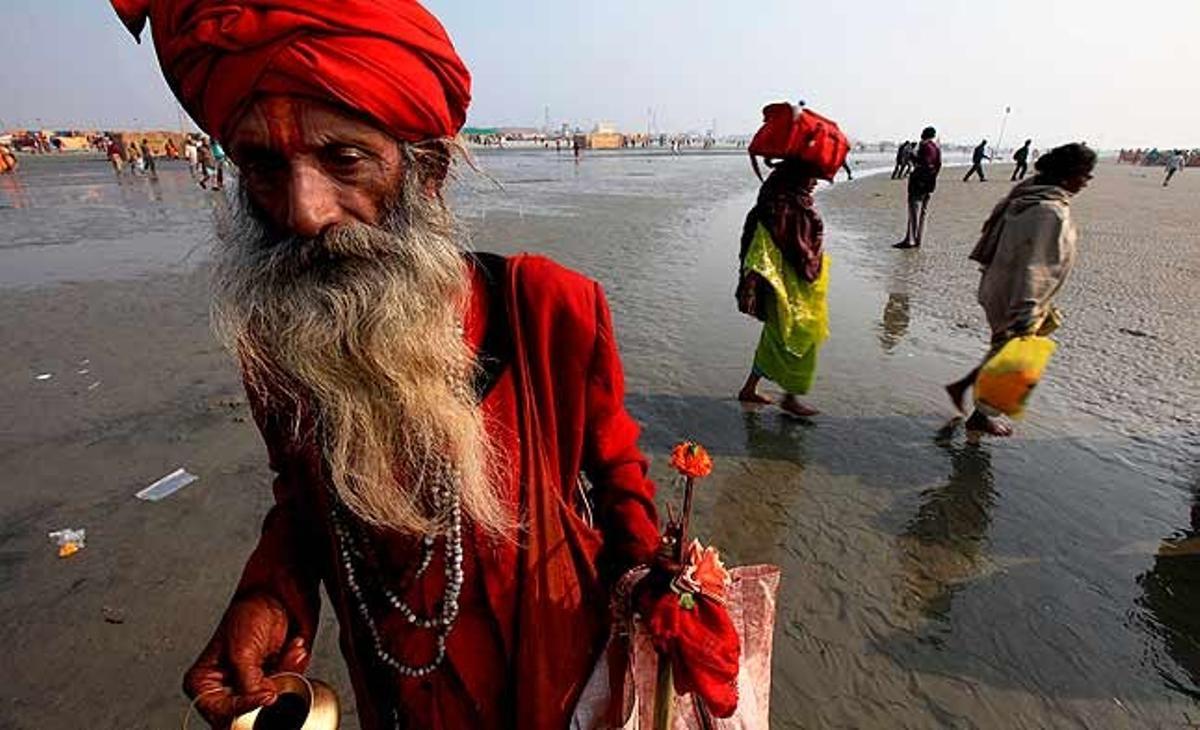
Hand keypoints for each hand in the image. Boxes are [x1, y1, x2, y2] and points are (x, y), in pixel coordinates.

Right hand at [183, 593, 309, 726]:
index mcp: (204, 682)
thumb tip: (260, 701)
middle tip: (275, 675)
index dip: (244, 706)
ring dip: (285, 673)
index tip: (267, 694)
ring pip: (270, 702)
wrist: (278, 594)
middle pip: (245, 714)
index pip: (220, 712)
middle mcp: (225, 688)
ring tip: (284, 650)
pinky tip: (291, 649)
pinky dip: (294, 668)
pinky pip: (288, 686)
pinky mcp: (272, 680)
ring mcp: (250, 686)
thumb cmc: (250, 612)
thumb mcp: (242, 650)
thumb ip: (247, 682)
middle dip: (267, 690)